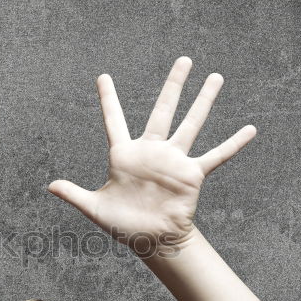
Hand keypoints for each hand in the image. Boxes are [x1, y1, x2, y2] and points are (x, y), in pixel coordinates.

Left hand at [47, 57, 256, 254]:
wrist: (151, 241)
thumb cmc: (123, 225)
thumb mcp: (94, 209)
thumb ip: (74, 194)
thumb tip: (50, 186)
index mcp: (125, 155)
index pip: (114, 121)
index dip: (108, 99)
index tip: (103, 76)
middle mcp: (151, 151)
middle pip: (163, 110)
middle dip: (174, 85)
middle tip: (184, 60)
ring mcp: (173, 160)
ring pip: (191, 124)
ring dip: (204, 101)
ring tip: (216, 77)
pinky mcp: (192, 174)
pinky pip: (216, 156)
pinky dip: (233, 144)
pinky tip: (250, 129)